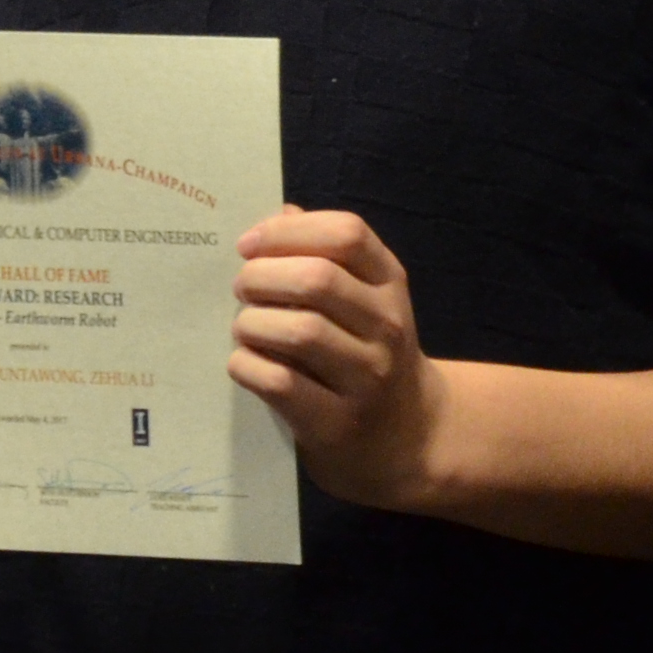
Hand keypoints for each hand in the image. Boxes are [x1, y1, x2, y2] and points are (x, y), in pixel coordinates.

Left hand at [230, 209, 432, 504]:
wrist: (410, 437)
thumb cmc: (370, 354)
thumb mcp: (366, 300)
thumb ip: (326, 256)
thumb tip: (279, 214)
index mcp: (391, 285)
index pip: (347, 234)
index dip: (288, 232)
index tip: (249, 245)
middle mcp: (387, 327)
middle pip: (317, 279)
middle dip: (261, 277)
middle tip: (242, 288)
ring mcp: (367, 377)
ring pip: (298, 331)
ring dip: (252, 323)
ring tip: (245, 328)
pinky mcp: (337, 422)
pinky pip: (279, 383)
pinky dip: (248, 366)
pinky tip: (246, 363)